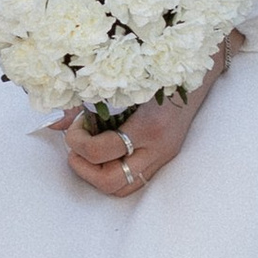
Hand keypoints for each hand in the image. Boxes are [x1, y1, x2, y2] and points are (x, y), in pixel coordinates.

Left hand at [59, 30, 243, 199]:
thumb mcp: (122, 81)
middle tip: (75, 147)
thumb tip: (55, 123)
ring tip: (87, 153)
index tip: (75, 125)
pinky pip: (135, 179)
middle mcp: (158, 148)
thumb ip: (86, 102)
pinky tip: (105, 153)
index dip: (77, 142)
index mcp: (148, 126)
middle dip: (83, 168)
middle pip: (111, 181)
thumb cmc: (159, 69)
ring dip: (97, 175)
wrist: (201, 71)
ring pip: (123, 188)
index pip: (101, 152)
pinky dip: (113, 172)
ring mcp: (164, 156)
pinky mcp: (165, 158)